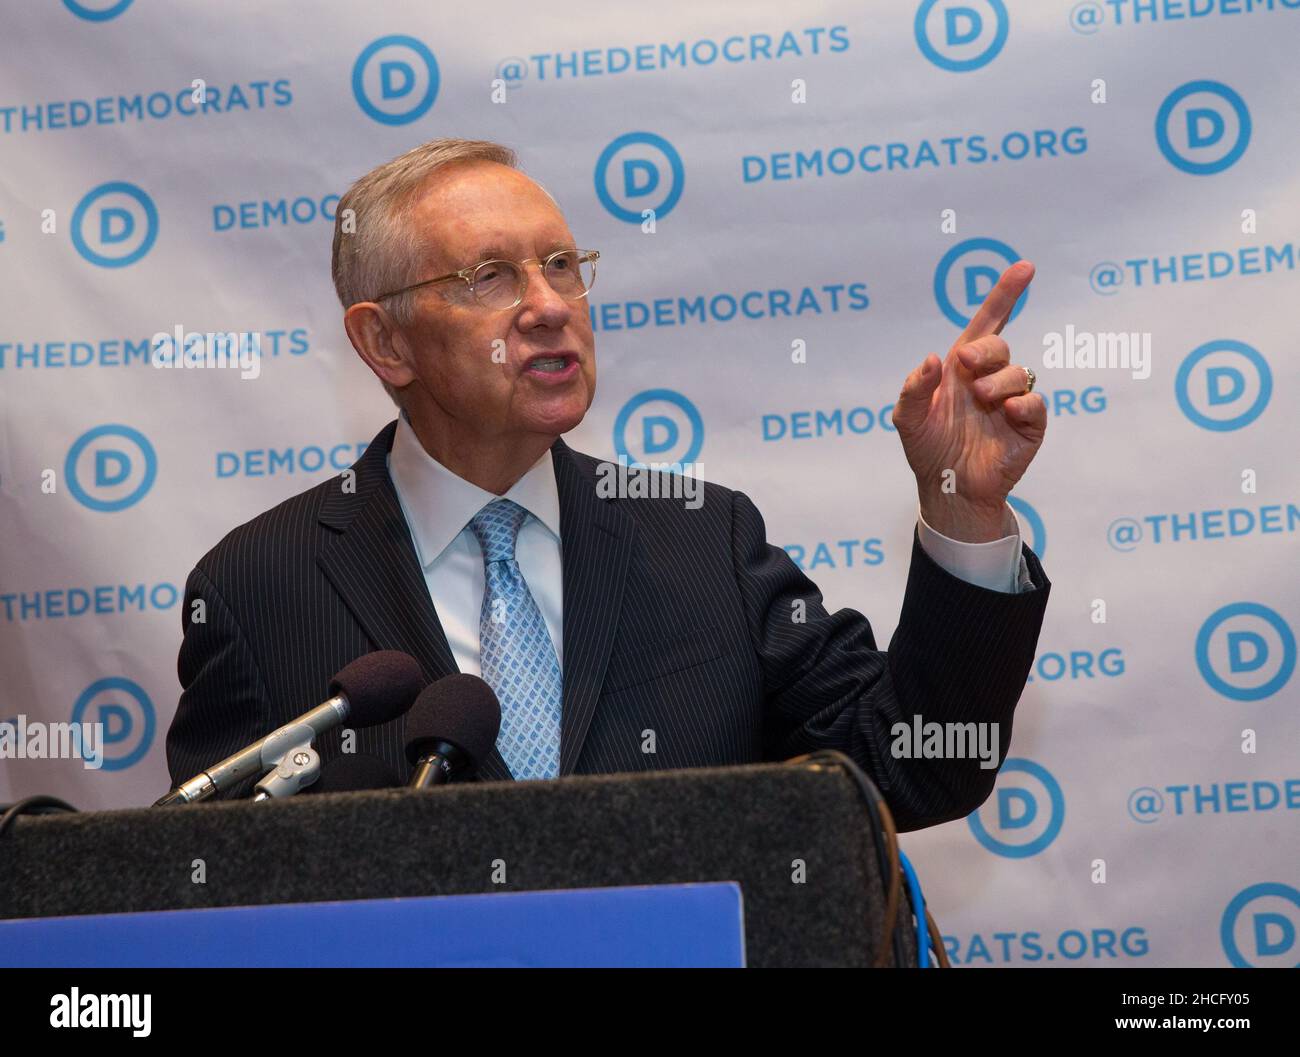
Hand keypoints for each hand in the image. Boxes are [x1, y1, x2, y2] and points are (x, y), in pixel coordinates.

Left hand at [891, 260, 1046, 542]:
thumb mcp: (908, 419)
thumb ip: (914, 387)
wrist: (948, 489)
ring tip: (982, 401)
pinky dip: (1023, 403)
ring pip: (1017, 373)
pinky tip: (1007, 412)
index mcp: (961, 369)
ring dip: (998, 382)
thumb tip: (933, 358)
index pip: (987, 324)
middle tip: (967, 365)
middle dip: (986, 349)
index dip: (1005, 295)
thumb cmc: (928, 448)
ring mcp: (1010, 401)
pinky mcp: (1028, 426)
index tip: (1025, 269)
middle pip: (999, 345)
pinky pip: (1035, 403)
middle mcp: (988, 379)